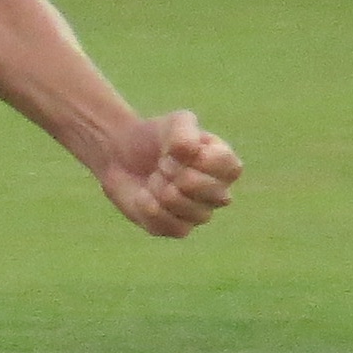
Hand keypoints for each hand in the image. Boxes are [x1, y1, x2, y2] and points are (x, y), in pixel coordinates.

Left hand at [96, 109, 240, 237]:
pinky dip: (154, 211)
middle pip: (216, 194)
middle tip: (162, 165)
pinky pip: (176, 229)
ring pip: (195, 214)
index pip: (231, 169)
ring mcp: (198, 212)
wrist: (121, 155)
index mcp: (224, 164)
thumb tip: (190, 152)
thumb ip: (185, 131)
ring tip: (153, 178)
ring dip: (164, 192)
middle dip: (180, 176)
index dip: (201, 161)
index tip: (176, 151)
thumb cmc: (155, 137)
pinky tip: (143, 196)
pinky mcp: (175, 228)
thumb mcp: (173, 123)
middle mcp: (217, 192)